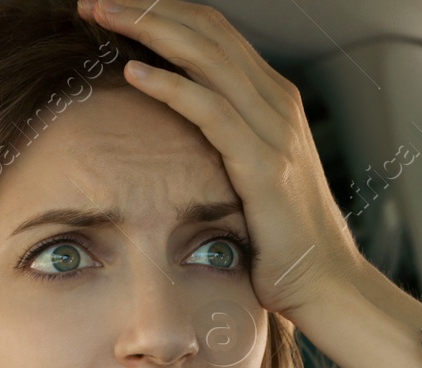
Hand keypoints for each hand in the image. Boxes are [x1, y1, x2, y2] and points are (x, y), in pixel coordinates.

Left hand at [78, 0, 363, 319]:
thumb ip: (220, 146)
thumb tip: (173, 138)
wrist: (327, 285)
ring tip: (101, 15)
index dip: (162, 11)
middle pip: (207, 30)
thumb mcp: (248, 179)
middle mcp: (276, 102)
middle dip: (147, 7)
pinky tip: (132, 72)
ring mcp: (274, 130)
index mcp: (270, 100)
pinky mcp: (264, 165)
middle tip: (94, 0)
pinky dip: (170, 87)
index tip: (111, 7)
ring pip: (206, 57)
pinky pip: (211, 111)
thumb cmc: (280, 241)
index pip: (212, 32)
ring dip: (149, 29)